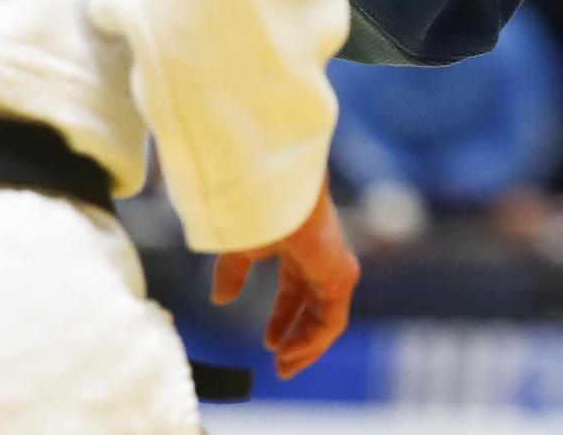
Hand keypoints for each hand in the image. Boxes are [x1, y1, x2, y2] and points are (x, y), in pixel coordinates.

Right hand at [210, 181, 360, 379]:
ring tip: (285, 368)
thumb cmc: (257, 210)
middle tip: (280, 365)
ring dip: (307, 347)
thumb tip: (220, 299)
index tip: (269, 343)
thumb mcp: (239, 250)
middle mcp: (320, 260)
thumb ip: (232, 274)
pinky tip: (291, 352)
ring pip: (326, 319)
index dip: (283, 319)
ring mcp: (334, 268)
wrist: (274, 194)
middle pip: (314, 309)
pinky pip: (332, 320)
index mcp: (299, 249)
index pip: (297, 292)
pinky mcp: (341, 276)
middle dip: (297, 338)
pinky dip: (313, 340)